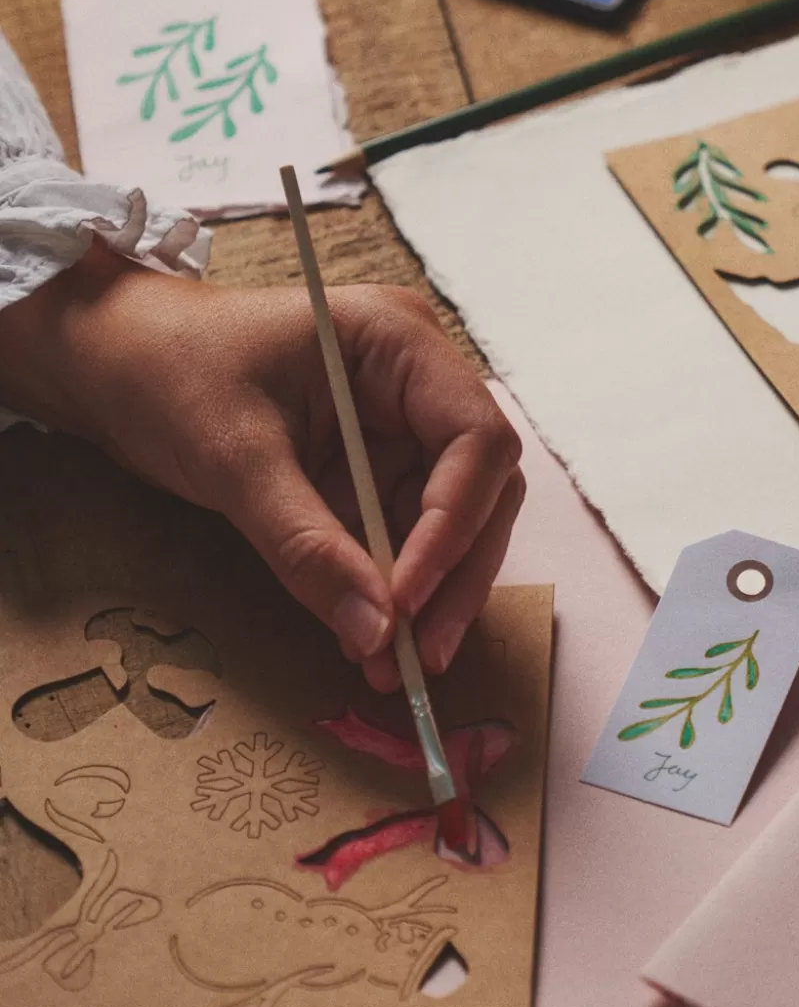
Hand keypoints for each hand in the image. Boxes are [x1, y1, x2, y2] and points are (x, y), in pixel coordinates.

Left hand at [0, 248, 522, 689]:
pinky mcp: (369, 469)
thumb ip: (308, 545)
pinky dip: (387, 591)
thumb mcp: (236, 458)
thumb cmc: (170, 372)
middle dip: (454, 572)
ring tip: (393, 664)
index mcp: (400, 342)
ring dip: (428, 595)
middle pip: (480, 486)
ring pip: (450, 522)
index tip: (405, 598)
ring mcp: (397, 428)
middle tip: (421, 653)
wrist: (111, 361)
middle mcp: (416, 382)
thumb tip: (375, 632)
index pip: (475, 439)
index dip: (455, 523)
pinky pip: (398, 537)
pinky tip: (368, 641)